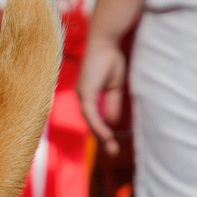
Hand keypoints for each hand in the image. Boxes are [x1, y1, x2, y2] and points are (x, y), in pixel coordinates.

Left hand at [76, 31, 128, 154]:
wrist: (106, 44)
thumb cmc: (109, 60)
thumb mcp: (114, 87)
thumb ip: (112, 104)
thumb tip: (113, 122)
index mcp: (88, 96)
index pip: (94, 119)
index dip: (102, 131)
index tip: (112, 144)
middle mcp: (82, 97)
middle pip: (91, 123)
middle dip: (102, 139)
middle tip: (113, 152)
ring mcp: (82, 95)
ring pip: (90, 121)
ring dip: (101, 135)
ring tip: (112, 147)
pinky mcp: (85, 92)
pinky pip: (91, 113)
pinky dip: (98, 124)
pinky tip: (107, 134)